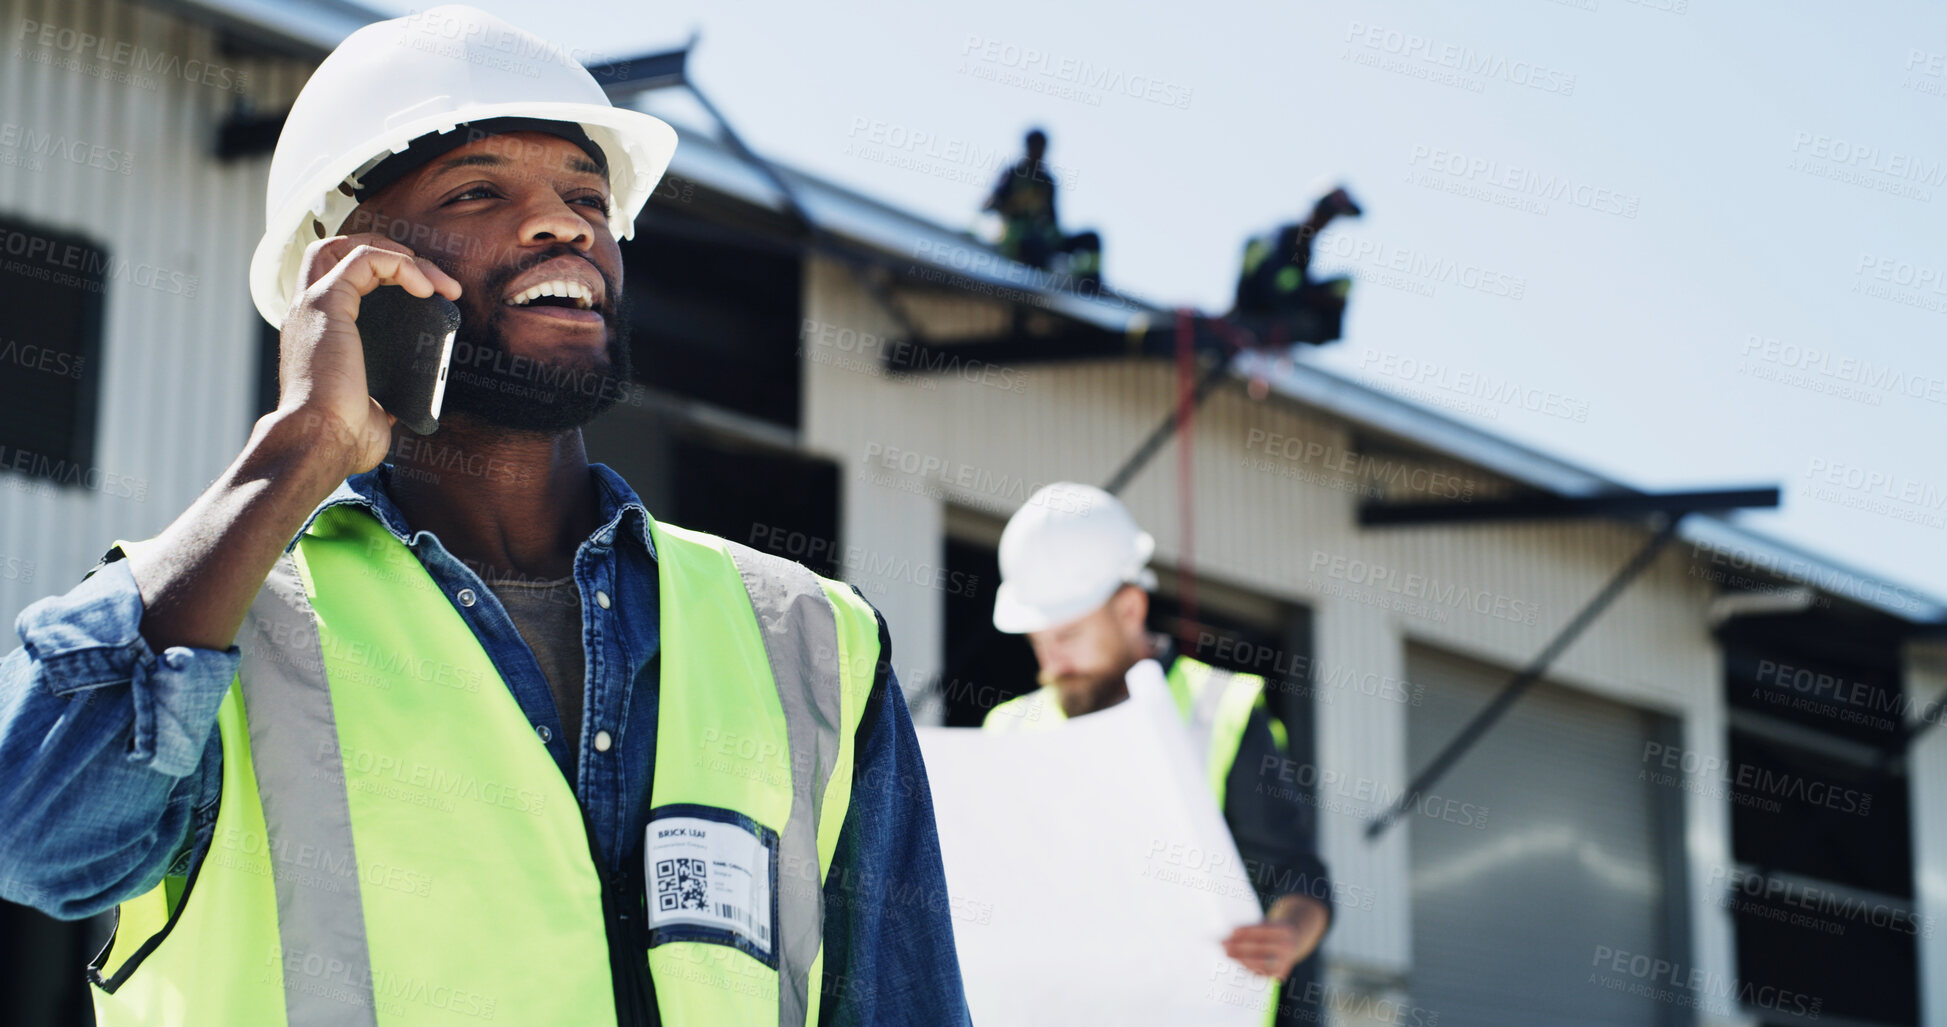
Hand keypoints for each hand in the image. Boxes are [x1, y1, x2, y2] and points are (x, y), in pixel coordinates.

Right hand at [275, 232, 461, 476]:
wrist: (319, 442)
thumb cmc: (342, 435)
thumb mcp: (375, 406)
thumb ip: (388, 392)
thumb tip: (412, 397)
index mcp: (319, 332)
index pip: (342, 277)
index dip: (385, 274)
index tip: (429, 296)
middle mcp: (309, 312)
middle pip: (337, 249)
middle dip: (389, 252)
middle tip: (431, 280)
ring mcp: (314, 304)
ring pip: (351, 246)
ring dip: (403, 257)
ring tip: (438, 283)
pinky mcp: (327, 303)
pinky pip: (365, 259)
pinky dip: (400, 265)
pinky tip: (426, 289)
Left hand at [1222, 920, 1306, 979]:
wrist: (1294, 938)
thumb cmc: (1272, 929)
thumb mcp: (1267, 923)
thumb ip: (1252, 929)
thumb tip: (1229, 936)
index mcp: (1285, 930)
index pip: (1264, 930)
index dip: (1248, 931)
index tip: (1232, 930)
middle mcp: (1287, 947)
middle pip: (1260, 947)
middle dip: (1239, 946)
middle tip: (1223, 944)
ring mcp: (1285, 961)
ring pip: (1259, 962)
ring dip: (1240, 958)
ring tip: (1227, 953)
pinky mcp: (1280, 973)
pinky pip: (1261, 972)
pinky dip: (1247, 967)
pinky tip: (1236, 962)